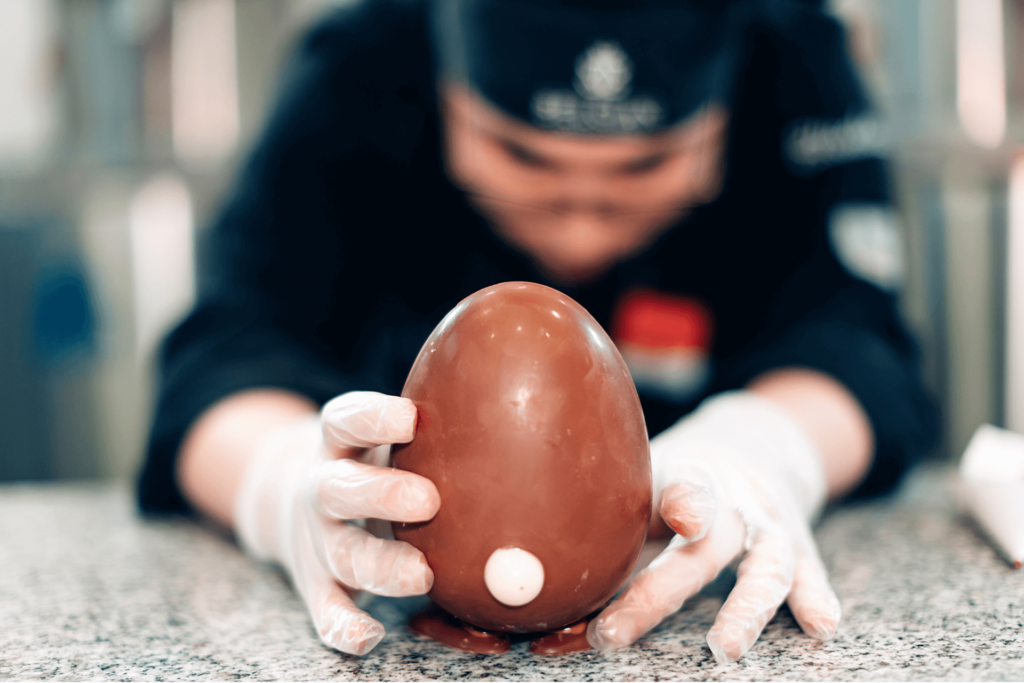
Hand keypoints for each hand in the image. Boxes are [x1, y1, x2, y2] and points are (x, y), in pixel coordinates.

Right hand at [233, 391, 439, 654]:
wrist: (296, 499)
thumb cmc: (373, 459)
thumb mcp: (388, 432)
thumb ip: (434, 424)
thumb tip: (525, 403)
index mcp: (340, 442)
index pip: (345, 420)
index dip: (373, 418)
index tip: (411, 417)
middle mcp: (324, 487)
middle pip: (339, 489)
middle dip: (382, 494)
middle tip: (429, 500)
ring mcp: (319, 539)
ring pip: (342, 553)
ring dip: (380, 566)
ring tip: (422, 574)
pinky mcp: (318, 583)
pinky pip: (326, 610)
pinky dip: (343, 627)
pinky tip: (370, 637)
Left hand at [587, 391, 840, 662]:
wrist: (756, 447)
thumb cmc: (678, 481)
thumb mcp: (644, 484)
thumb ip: (610, 536)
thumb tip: (550, 608)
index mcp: (685, 478)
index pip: (680, 488)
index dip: (683, 501)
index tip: (681, 518)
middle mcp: (733, 501)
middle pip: (703, 546)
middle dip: (660, 592)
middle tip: (613, 632)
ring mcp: (772, 526)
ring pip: (766, 565)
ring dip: (745, 608)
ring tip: (724, 648)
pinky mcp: (802, 551)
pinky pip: (810, 575)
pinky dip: (816, 599)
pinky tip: (820, 625)